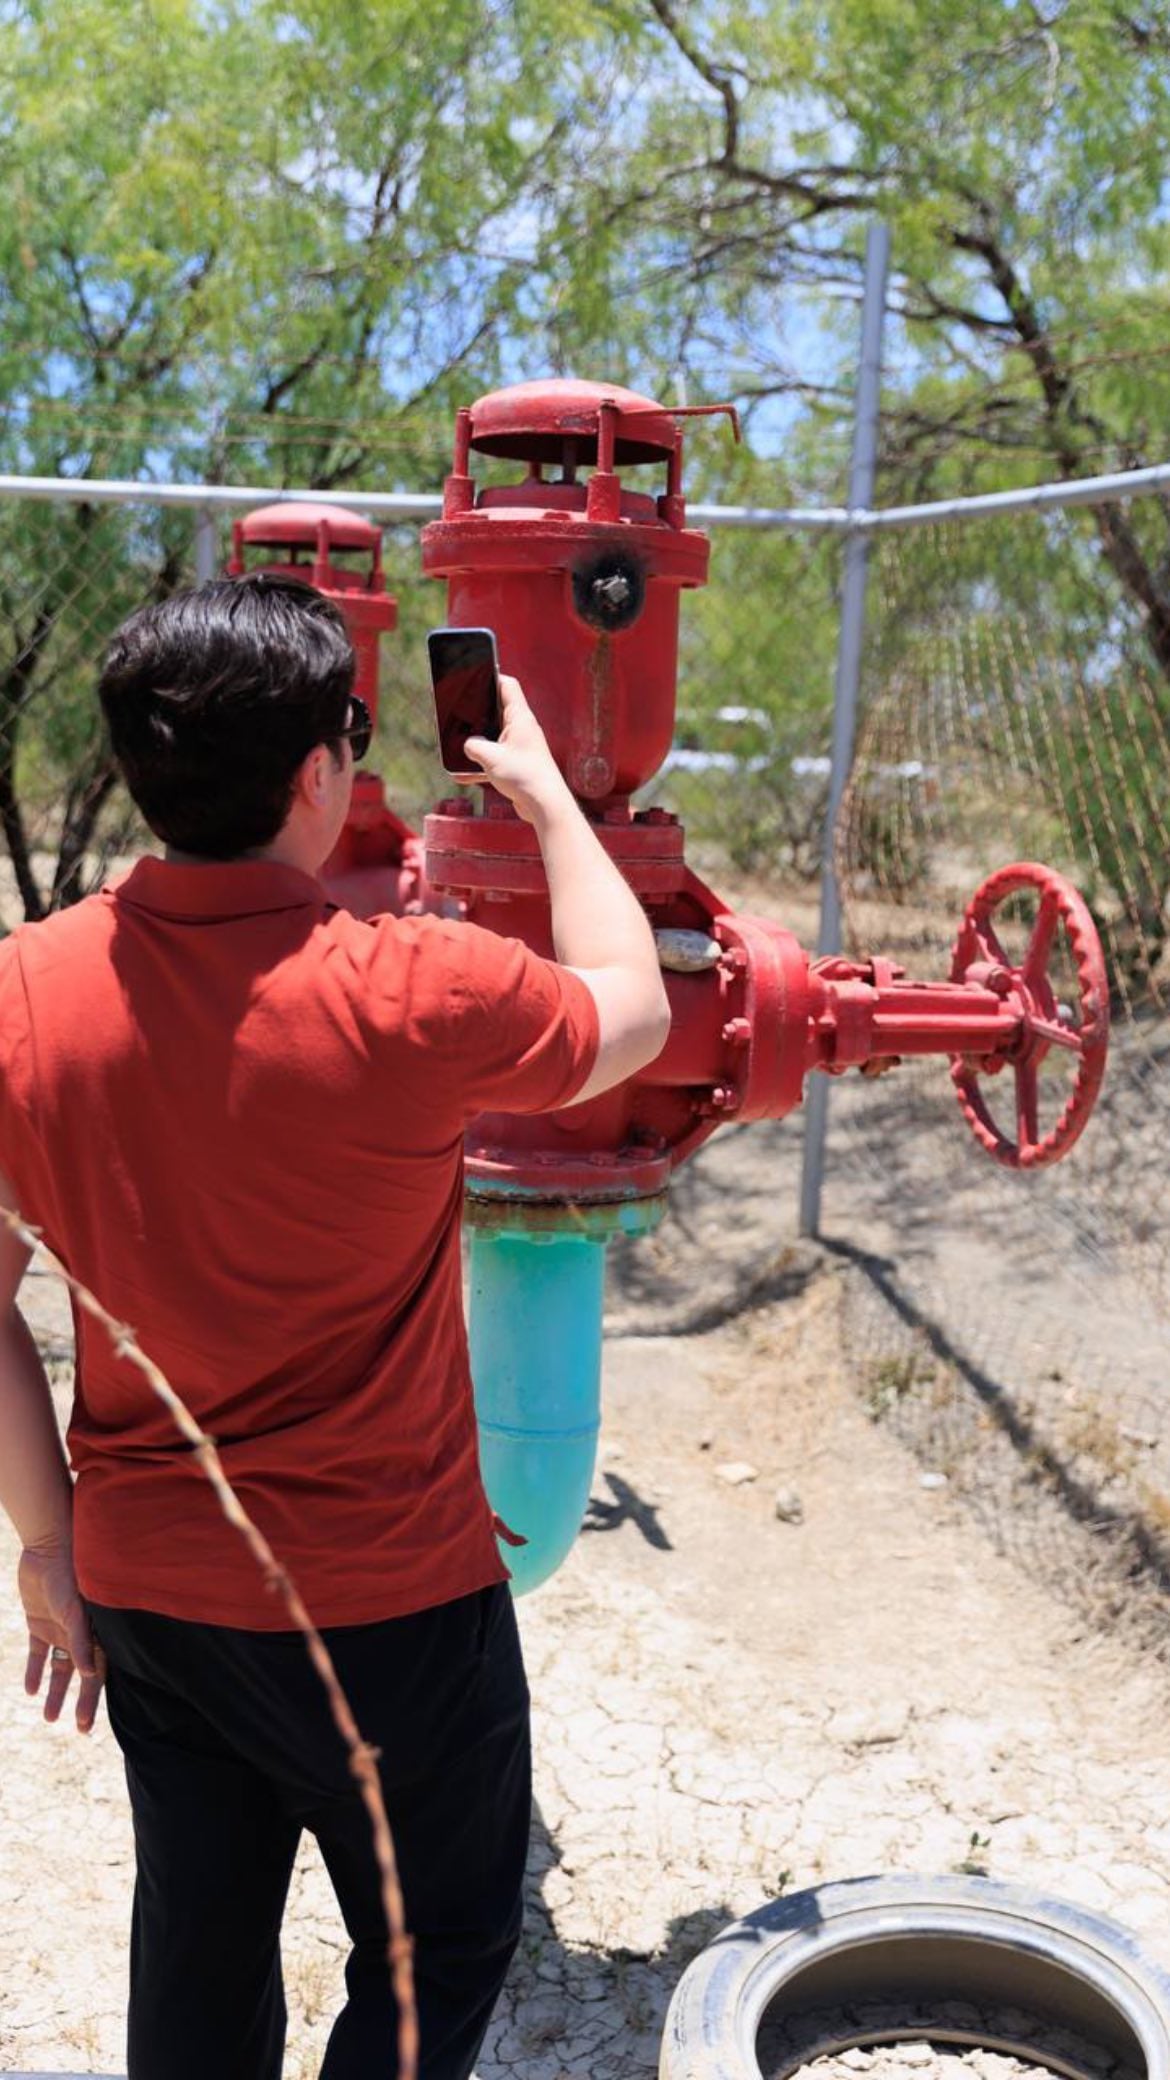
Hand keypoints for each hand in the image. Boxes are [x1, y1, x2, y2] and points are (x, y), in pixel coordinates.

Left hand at [19, 1543, 105, 1733]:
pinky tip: (32, 1690)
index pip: (99, 1671)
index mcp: (98, 1630)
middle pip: (82, 1675)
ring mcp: (60, 1629)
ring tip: (49, 1718)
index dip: (92, 1698)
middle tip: (78, 1729)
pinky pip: (38, 1653)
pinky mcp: (38, 1622)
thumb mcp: (76, 1609)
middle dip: (80, 1702)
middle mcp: (81, 1634)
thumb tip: (89, 1676)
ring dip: (55, 1692)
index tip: (85, 1725)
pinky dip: (35, 1671)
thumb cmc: (71, 1574)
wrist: (48, 1545)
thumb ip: (82, 1639)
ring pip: (59, 1668)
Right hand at [459, 675, 573, 827]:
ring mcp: (520, 748)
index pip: (507, 685)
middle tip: (459, 709)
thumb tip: (467, 746)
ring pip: (493, 737)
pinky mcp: (517, 766)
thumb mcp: (490, 757)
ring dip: (476, 741)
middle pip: (496, 710)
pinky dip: (479, 765)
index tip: (476, 672)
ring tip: (456, 743)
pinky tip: (461, 775)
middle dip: (477, 711)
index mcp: (520, 717)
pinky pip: (494, 760)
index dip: (492, 676)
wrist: (545, 806)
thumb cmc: (525, 776)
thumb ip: (473, 745)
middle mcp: (522, 729)